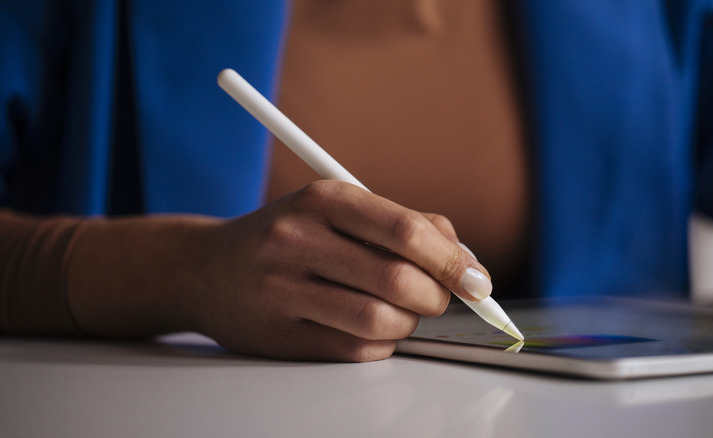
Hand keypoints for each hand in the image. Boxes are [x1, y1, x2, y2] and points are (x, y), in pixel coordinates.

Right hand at [190, 180, 491, 360]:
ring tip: (402, 314)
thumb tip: (467, 260)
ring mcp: (281, 289)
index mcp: (323, 198)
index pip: (408, 230)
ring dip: (408, 324)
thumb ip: (406, 224)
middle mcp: (298, 239)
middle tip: (439, 300)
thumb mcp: (339, 208)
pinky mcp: (276, 334)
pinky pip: (354, 350)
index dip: (453, 260)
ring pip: (379, 321)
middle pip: (399, 280)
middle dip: (436, 297)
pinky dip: (381, 344)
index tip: (476, 281)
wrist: (204, 268)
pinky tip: (372, 329)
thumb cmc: (288, 236)